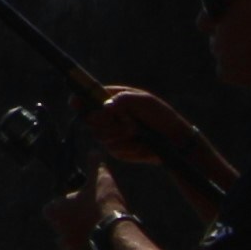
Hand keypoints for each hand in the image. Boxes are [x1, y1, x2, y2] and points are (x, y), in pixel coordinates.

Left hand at [41, 167, 120, 249]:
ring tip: (94, 228)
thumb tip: (94, 151)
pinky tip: (103, 237)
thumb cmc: (103, 202)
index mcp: (55, 211)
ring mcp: (71, 245)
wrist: (117, 230)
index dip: (61, 204)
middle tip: (86, 214)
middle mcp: (58, 229)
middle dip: (69, 220)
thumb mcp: (100, 177)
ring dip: (77, 235)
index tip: (75, 200)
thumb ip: (94, 164)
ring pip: (68, 242)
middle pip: (58, 225)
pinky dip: (90, 245)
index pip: (50, 208)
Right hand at [89, 86, 206, 173]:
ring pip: (101, 137)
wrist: (174, 140)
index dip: (78, 101)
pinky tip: (140, 145)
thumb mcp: (142, 100)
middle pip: (91, 121)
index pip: (86, 99)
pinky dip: (129, 148)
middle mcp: (108, 117)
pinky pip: (114, 150)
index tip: (75, 103)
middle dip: (108, 123)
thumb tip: (104, 108)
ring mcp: (111, 135)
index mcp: (111, 100)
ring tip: (138, 134)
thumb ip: (122, 100)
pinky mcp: (118, 151)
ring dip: (122, 136)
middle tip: (127, 122)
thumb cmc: (159, 115)